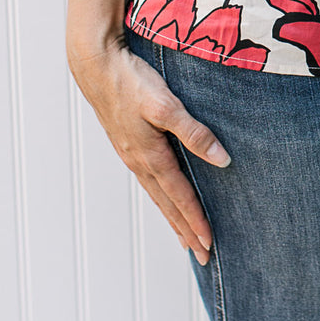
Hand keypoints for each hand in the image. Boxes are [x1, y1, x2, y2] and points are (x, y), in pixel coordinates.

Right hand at [69, 36, 229, 264]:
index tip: (210, 243)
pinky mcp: (127, 143)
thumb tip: (222, 160)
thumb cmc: (131, 81)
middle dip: (186, 231)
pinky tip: (164, 196)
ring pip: (156, 194)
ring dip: (173, 217)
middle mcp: (139, 161)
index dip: (196, 220)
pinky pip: (148, 180)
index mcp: (150, 156)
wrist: (96, 65)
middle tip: (203, 256)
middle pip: (167, 204)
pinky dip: (160, 197)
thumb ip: (194, 133)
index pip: (179, 196)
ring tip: (185, 237)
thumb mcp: (166, 105)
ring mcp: (130, 154)